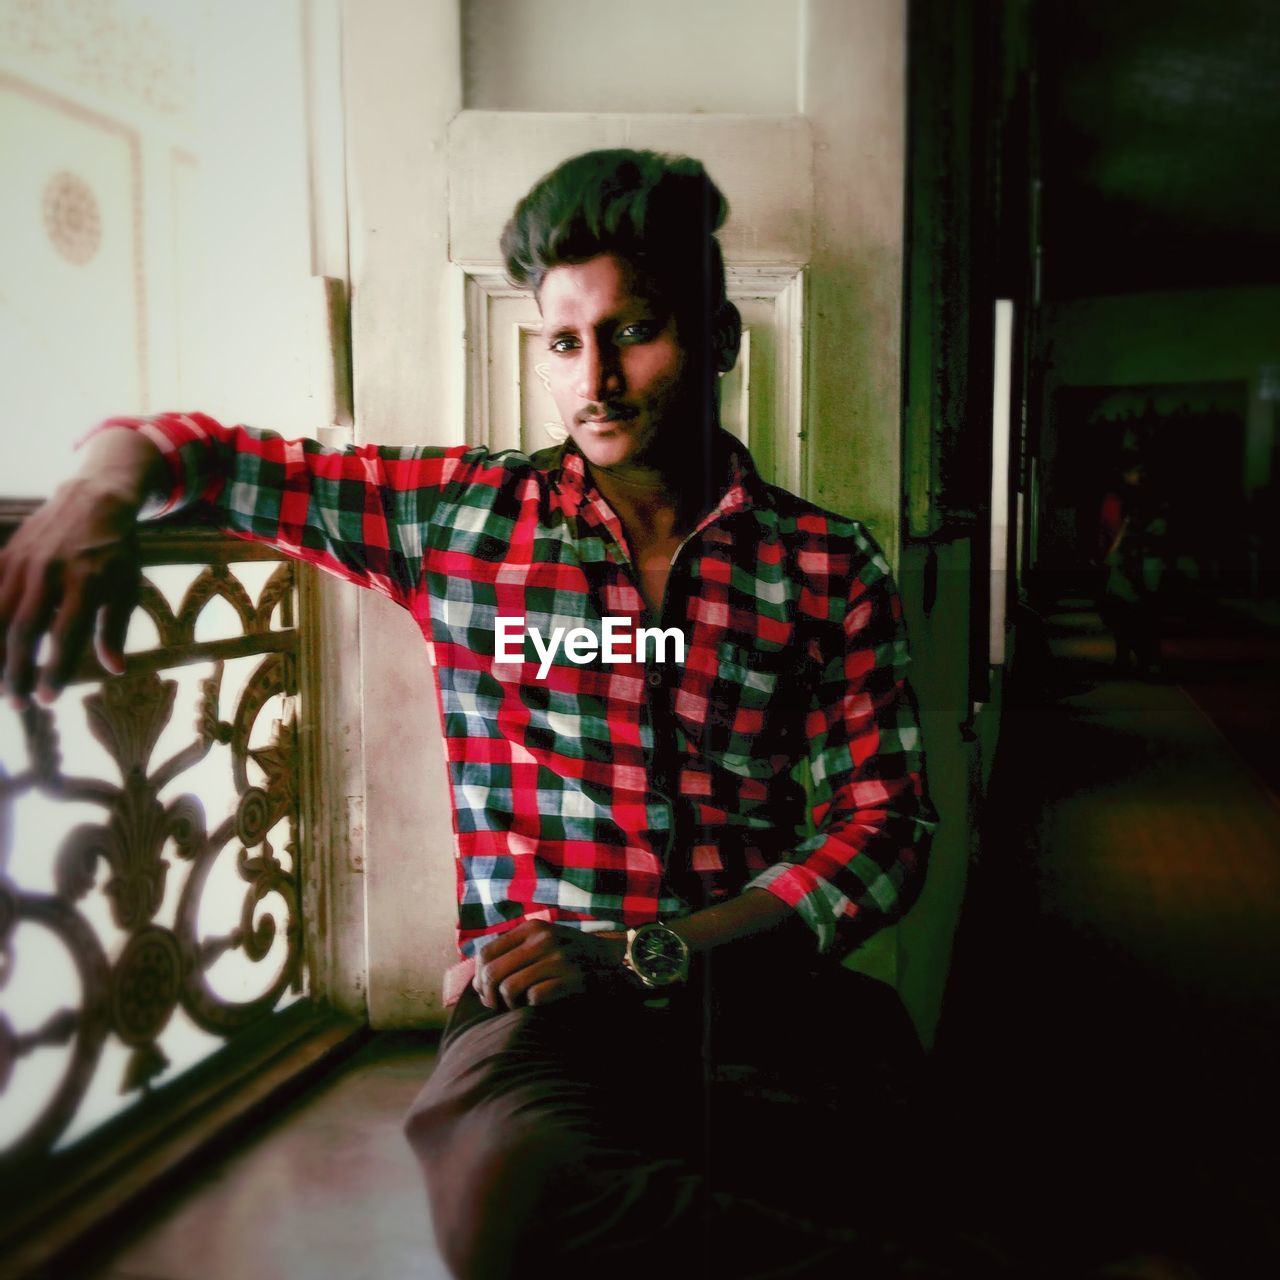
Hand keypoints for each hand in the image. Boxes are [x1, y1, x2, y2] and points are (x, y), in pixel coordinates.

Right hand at [0, 475, 142, 706]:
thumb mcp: (127, 588)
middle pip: (26, 630)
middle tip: (18, 703)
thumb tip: (114, 669)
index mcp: (86, 583)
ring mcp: (24, 564)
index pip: (66, 635)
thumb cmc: (116, 553)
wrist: (94, 501)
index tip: (47, 698)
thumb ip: (115, 629)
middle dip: (18, 670)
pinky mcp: (7, 557)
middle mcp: (50, 574)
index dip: (54, 668)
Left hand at [472, 920, 625, 1009]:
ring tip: (516, 1008)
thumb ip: (515, 953)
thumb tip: (478, 981)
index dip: (479, 978)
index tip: (485, 993)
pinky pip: (535, 997)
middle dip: (489, 996)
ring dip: (508, 1005)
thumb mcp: (545, 942)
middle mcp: (544, 939)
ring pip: (509, 988)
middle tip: (497, 1007)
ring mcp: (559, 958)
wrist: (616, 964)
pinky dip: (531, 1006)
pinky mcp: (573, 978)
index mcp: (533, 928)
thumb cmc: (573, 957)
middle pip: (493, 973)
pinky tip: (537, 1006)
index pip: (486, 953)